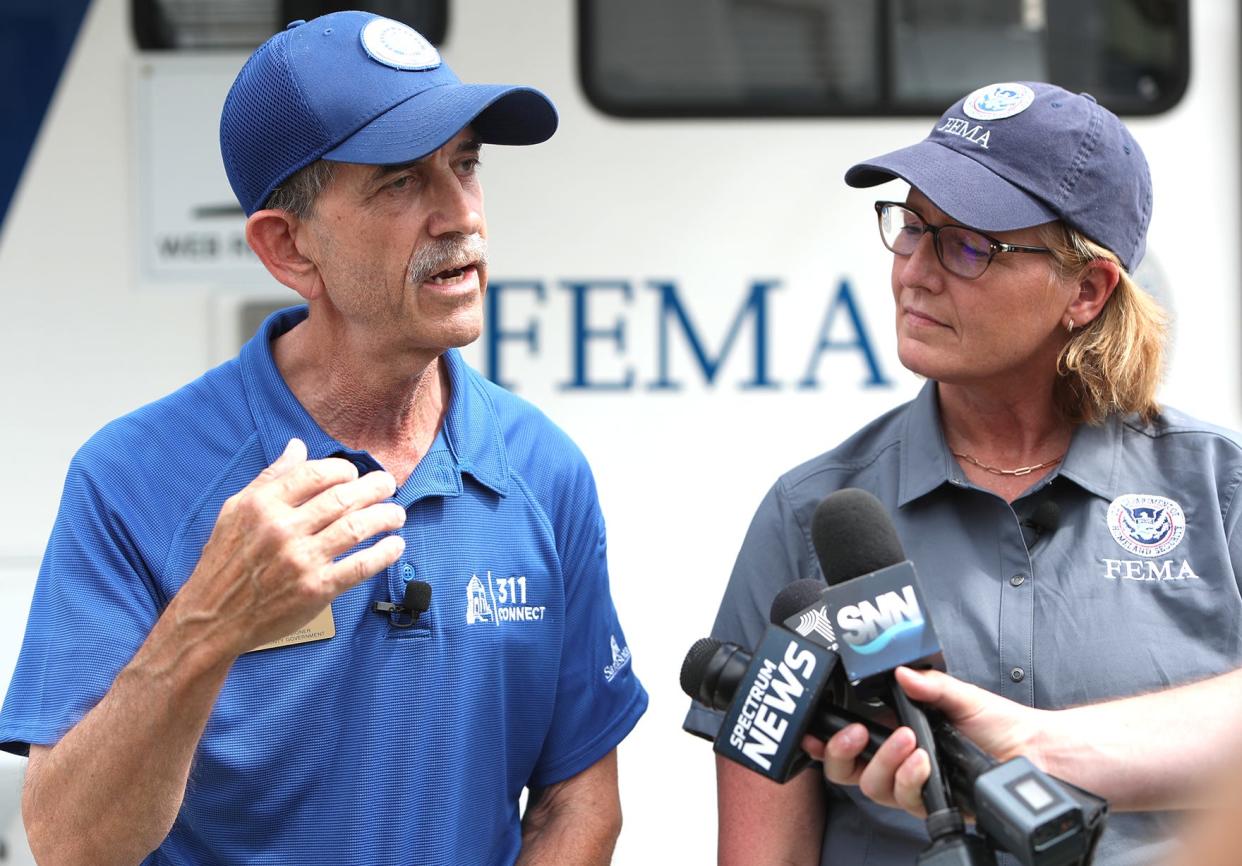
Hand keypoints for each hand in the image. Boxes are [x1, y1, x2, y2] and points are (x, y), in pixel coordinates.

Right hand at [169, 438, 406, 656]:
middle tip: (388, 486)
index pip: (316, 473)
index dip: (344, 470)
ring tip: (396, 514)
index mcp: (262, 505)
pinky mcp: (316, 589)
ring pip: (356, 527)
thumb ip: (270, 478)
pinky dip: (384, 553)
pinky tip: (395, 545)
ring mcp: (300, 560)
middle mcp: (282, 529)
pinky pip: (360, 565)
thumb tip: (297, 447)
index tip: (355, 474)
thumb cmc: (225, 563)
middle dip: (375, 488)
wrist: (213, 618)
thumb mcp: (236, 511)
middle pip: (343, 497)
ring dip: (385, 516)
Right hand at [802, 667, 1047, 818]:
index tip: (811, 731)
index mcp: (897, 734)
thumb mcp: (960, 695)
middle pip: (849, 772)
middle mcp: (900, 764)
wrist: (1036, 753)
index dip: (824, 741)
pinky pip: (907, 799)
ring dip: (885, 762)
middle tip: (856, 733)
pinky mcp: (934, 805)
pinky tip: (923, 761)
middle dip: (842, 753)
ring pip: (875, 787)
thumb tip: (900, 672)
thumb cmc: (1000, 725)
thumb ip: (929, 684)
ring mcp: (915, 787)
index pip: (850, 742)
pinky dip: (911, 778)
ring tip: (908, 742)